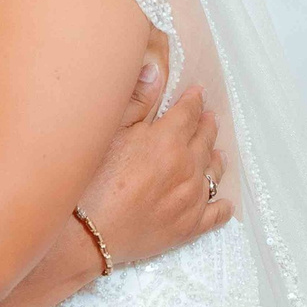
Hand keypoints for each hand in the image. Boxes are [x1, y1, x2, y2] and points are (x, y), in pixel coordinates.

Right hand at [75, 64, 231, 269]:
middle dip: (206, 125)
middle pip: (205, 139)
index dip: (193, 100)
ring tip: (216, 153)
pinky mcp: (189, 227)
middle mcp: (187, 167)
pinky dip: (221, 204)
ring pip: (214, 172)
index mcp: (168, 140)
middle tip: (207, 119)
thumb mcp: (109, 134)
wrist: (84, 235)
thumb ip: (137, 102)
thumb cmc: (89, 184)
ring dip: (215, 158)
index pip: (189, 112)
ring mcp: (191, 199)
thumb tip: (155, 71)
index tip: (196, 94)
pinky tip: (222, 200)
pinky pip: (217, 213)